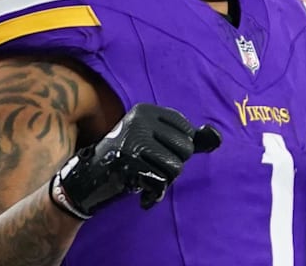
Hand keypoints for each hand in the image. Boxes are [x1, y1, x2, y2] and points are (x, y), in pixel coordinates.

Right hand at [49, 103, 220, 219]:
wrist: (87, 181)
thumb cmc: (127, 160)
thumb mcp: (156, 144)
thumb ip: (188, 139)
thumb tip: (217, 137)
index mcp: (146, 111)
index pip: (186, 130)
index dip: (179, 150)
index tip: (157, 153)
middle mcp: (139, 121)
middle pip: (185, 150)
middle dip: (173, 167)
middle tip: (150, 169)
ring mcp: (131, 141)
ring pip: (175, 168)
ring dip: (164, 182)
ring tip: (144, 179)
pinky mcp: (127, 164)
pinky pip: (160, 183)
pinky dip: (153, 194)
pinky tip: (140, 193)